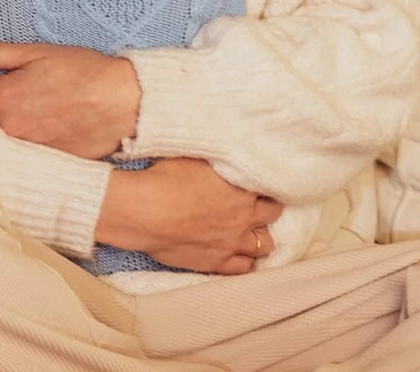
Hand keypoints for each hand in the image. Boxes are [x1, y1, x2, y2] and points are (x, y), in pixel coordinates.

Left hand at [0, 41, 140, 159]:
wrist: (123, 102)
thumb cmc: (82, 71)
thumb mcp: (36, 53)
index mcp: (1, 99)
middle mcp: (7, 130)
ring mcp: (23, 151)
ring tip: (19, 115)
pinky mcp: (41, 165)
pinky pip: (14, 157)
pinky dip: (16, 146)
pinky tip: (35, 132)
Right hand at [96, 158, 282, 274]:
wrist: (147, 212)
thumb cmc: (167, 178)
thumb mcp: (195, 156)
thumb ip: (216, 158)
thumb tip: (222, 150)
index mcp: (242, 188)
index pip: (269, 186)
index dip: (263, 184)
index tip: (256, 182)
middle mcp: (244, 217)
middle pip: (272, 214)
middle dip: (265, 209)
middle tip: (254, 204)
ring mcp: (232, 243)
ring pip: (264, 245)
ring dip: (259, 237)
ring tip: (248, 230)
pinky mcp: (216, 263)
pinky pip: (243, 268)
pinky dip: (244, 261)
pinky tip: (238, 253)